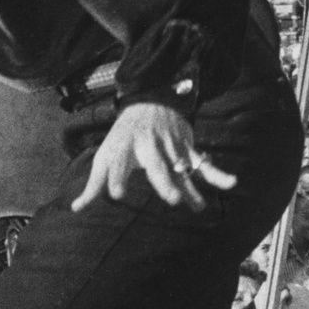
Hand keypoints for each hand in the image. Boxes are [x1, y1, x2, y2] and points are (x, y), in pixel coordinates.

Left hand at [71, 102, 235, 212]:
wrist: (151, 100)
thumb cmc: (122, 137)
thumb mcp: (105, 155)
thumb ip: (94, 184)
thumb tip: (76, 208)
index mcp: (124, 148)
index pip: (118, 164)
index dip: (115, 177)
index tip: (114, 194)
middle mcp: (148, 147)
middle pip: (156, 166)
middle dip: (164, 182)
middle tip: (172, 199)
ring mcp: (170, 147)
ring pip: (181, 169)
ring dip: (191, 186)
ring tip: (197, 206)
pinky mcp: (186, 147)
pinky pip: (203, 163)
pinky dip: (217, 173)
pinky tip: (231, 183)